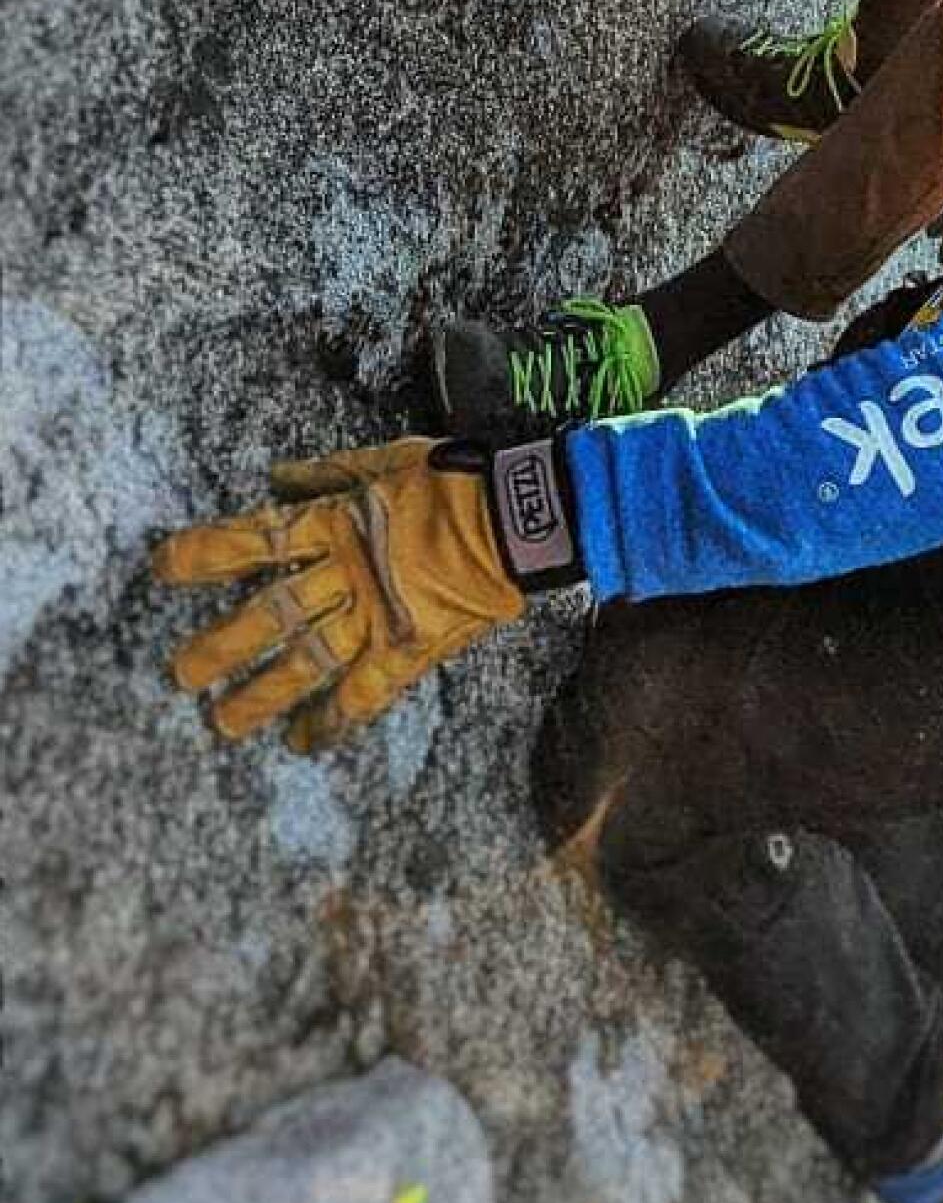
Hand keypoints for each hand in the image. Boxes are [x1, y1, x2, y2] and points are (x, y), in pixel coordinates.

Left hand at [154, 436, 527, 753]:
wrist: (519, 514)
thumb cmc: (454, 477)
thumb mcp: (386, 458)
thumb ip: (327, 472)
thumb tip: (275, 481)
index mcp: (336, 522)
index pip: (256, 539)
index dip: (206, 553)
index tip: (162, 568)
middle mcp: (346, 573)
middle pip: (271, 613)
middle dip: (222, 646)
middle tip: (180, 675)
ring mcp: (378, 614)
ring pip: (308, 661)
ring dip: (262, 694)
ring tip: (222, 725)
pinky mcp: (411, 645)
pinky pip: (366, 692)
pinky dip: (334, 720)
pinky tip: (303, 743)